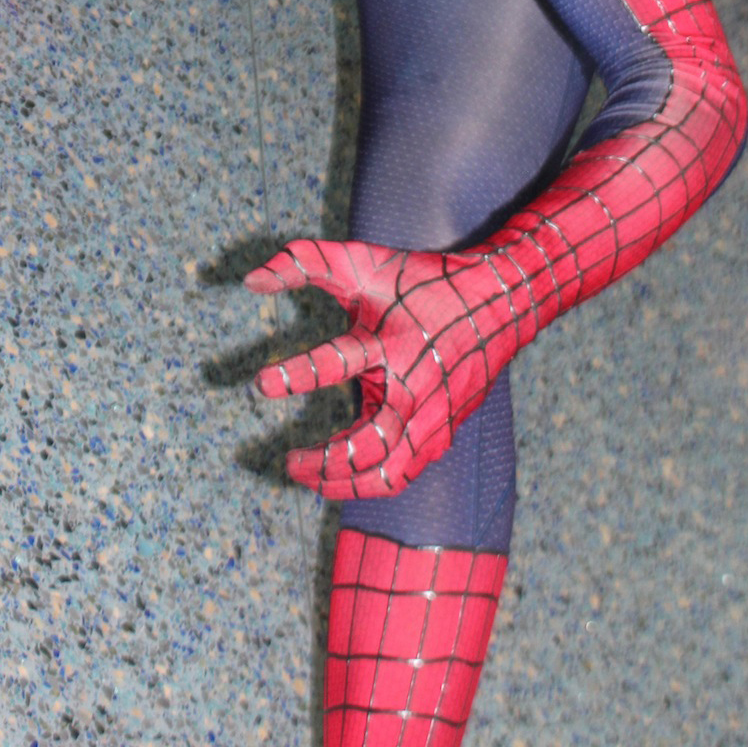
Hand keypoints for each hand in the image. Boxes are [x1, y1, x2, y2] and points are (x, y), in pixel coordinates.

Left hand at [245, 237, 519, 498]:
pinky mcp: (443, 434)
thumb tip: (249, 282)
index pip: (339, 362)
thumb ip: (304, 262)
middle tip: (287, 461)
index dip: (296, 374)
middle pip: (368, 446)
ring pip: (387, 474)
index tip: (259, 385)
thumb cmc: (421, 281)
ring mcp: (432, 417)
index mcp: (392, 341)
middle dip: (323, 462)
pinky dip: (371, 483)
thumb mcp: (363, 263)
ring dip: (343, 484)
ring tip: (308, 475)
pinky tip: (344, 477)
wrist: (498, 302)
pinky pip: (404, 474)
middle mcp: (414, 386)